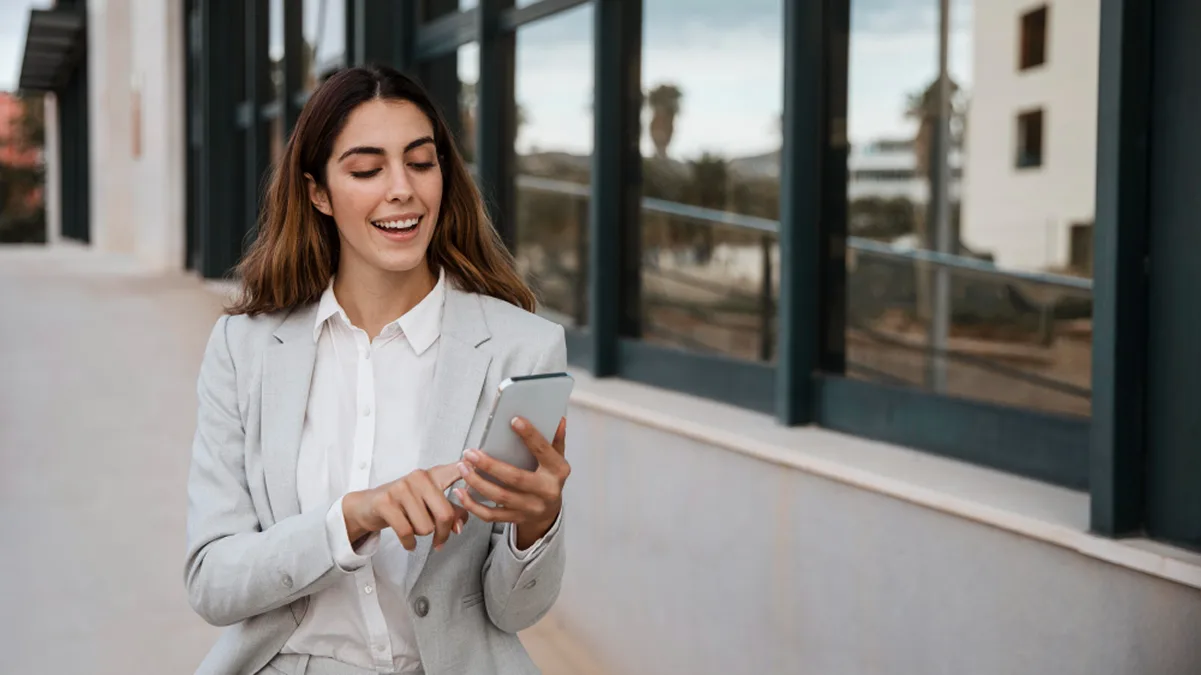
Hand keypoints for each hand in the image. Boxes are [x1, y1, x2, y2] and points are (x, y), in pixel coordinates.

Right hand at [343, 463, 468, 551]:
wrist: (368, 505)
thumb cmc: (404, 504)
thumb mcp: (428, 503)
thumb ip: (450, 512)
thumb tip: (459, 526)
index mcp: (432, 475)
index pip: (455, 470)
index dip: (468, 470)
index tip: (475, 466)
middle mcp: (418, 477)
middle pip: (444, 513)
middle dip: (443, 533)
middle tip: (439, 541)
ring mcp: (401, 488)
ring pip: (425, 526)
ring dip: (421, 535)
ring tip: (414, 529)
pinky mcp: (385, 502)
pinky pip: (406, 531)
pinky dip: (409, 543)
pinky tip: (408, 542)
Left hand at [454, 417, 569, 549]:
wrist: (549, 513)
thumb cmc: (549, 478)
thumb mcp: (557, 459)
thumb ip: (556, 440)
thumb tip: (559, 419)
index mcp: (557, 471)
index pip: (544, 451)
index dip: (530, 436)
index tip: (513, 420)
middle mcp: (546, 491)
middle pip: (515, 478)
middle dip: (490, 465)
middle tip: (470, 453)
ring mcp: (530, 508)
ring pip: (500, 497)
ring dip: (477, 482)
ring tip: (462, 467)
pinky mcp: (516, 518)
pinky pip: (491, 515)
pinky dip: (473, 505)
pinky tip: (460, 492)